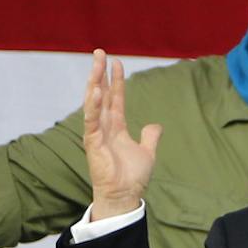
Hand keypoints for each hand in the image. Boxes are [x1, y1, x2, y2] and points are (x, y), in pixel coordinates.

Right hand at [82, 50, 160, 218]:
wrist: (124, 195)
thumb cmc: (132, 177)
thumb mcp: (147, 152)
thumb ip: (150, 137)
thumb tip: (155, 125)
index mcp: (116, 127)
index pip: (115, 98)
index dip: (116, 80)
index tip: (117, 62)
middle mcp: (104, 127)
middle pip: (101, 94)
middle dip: (100, 73)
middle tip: (99, 52)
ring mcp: (97, 133)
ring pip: (94, 102)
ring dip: (94, 82)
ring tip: (96, 63)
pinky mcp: (93, 142)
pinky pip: (92, 120)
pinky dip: (93, 106)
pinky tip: (95, 90)